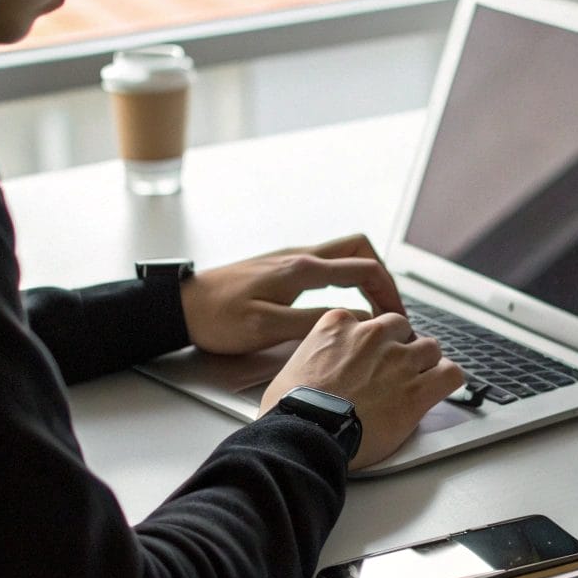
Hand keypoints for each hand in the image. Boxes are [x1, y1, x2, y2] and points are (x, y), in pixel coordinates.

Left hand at [179, 234, 404, 354]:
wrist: (179, 306)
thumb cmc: (217, 318)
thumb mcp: (267, 328)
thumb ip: (317, 323)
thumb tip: (359, 320)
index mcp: (302, 269)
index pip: (363, 269)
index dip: (389, 293)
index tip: (398, 319)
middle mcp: (300, 256)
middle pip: (359, 249)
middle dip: (384, 276)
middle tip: (392, 307)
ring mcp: (290, 259)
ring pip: (343, 254)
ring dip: (366, 275)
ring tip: (374, 307)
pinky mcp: (280, 268)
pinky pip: (326, 264)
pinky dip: (346, 278)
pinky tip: (342, 303)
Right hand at [259, 310, 464, 470]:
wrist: (306, 433)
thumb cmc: (291, 409)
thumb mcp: (291, 367)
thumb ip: (313, 357)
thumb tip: (314, 370)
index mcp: (339, 326)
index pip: (367, 321)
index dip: (371, 342)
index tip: (369, 357)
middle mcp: (373, 336)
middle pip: (401, 328)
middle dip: (400, 346)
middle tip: (394, 370)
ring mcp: (398, 360)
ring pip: (430, 347)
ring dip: (426, 363)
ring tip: (418, 382)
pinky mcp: (417, 389)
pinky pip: (451, 374)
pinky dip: (448, 381)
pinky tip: (440, 390)